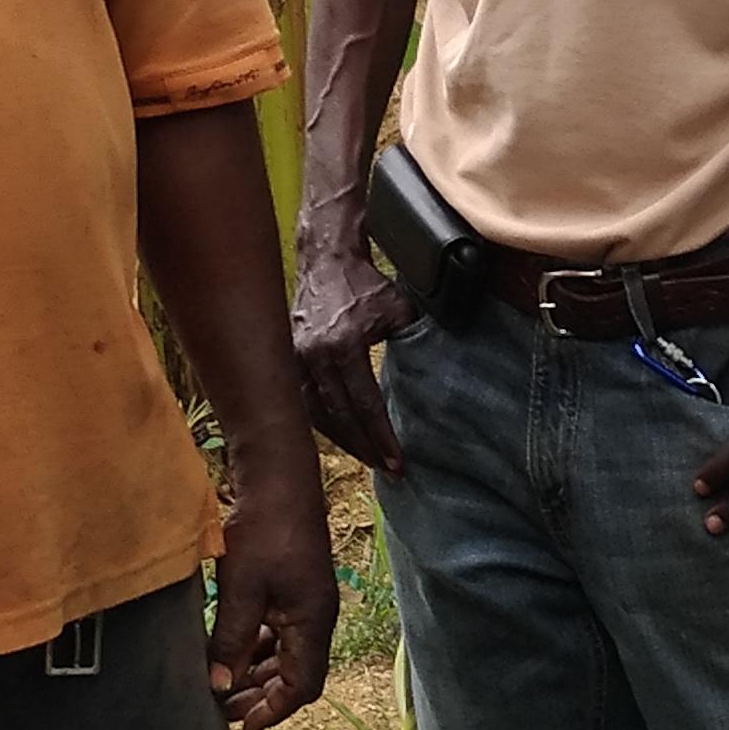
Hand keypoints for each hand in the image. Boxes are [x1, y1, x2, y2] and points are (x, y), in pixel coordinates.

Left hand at [210, 463, 339, 729]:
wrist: (278, 477)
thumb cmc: (263, 529)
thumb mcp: (241, 589)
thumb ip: (230, 640)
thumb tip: (219, 687)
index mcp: (313, 621)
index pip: (301, 686)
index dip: (272, 711)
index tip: (242, 727)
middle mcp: (316, 617)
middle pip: (295, 675)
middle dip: (260, 696)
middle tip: (220, 708)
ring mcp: (306, 602)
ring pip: (285, 655)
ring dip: (256, 673)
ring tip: (220, 684)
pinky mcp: (293, 588)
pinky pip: (279, 632)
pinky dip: (255, 648)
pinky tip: (229, 650)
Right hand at [290, 238, 416, 477]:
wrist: (325, 259)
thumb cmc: (365, 284)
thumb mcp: (399, 309)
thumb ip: (416, 340)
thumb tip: (439, 370)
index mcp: (343, 346)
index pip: (365, 405)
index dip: (382, 436)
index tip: (398, 461)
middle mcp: (314, 357)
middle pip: (340, 418)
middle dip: (365, 447)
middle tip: (387, 470)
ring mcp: (296, 359)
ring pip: (318, 415)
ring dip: (344, 441)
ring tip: (368, 458)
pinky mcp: (289, 360)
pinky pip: (304, 402)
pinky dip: (324, 423)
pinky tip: (342, 436)